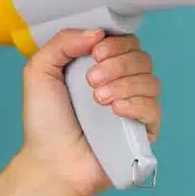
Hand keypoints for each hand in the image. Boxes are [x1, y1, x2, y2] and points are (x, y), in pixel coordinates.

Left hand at [18, 29, 161, 195]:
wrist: (51, 162)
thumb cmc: (45, 121)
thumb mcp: (40, 72)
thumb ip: (62, 42)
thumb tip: (97, 33)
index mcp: (100, 66)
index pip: (125, 42)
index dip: (115, 43)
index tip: (94, 54)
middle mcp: (121, 83)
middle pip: (141, 57)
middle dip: (118, 64)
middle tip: (91, 81)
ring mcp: (134, 106)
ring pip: (150, 80)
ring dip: (125, 84)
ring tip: (98, 100)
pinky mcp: (143, 130)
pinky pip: (154, 108)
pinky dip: (137, 104)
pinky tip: (116, 111)